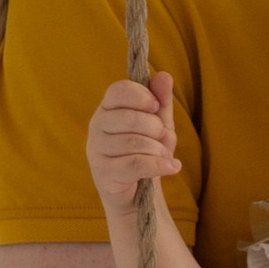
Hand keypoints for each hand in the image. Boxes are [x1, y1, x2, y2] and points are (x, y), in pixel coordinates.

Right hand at [86, 74, 178, 214]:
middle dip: (156, 129)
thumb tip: (164, 75)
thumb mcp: (159, 123)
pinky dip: (159, 165)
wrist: (138, 192)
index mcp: (108, 107)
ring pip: (134, 142)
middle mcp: (96, 125)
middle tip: (162, 139)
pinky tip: (172, 167)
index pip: (119, 90)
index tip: (155, 107)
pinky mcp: (102, 172)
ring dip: (158, 150)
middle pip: (131, 118)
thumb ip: (161, 100)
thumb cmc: (147, 151)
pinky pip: (135, 164)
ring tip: (165, 156)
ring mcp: (96, 149)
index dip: (142, 96)